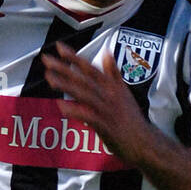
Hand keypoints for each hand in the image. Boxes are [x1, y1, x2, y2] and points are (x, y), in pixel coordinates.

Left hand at [41, 41, 149, 167]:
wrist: (143, 142)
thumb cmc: (132, 119)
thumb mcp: (124, 92)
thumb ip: (113, 73)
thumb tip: (107, 53)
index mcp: (112, 86)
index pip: (90, 68)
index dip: (74, 57)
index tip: (59, 47)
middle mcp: (108, 94)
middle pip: (83, 78)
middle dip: (64, 67)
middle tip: (47, 59)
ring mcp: (106, 109)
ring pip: (84, 93)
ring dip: (66, 85)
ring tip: (49, 77)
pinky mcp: (105, 126)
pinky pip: (88, 116)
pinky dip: (76, 111)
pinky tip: (62, 107)